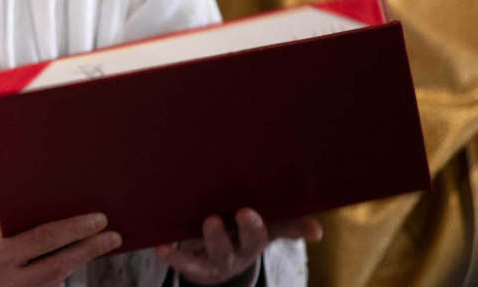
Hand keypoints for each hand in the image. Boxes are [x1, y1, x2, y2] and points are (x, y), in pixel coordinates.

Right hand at [0, 213, 119, 286]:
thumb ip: (9, 224)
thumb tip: (43, 215)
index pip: (46, 240)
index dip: (76, 229)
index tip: (99, 220)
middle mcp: (9, 281)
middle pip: (61, 265)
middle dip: (90, 250)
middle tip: (113, 237)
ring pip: (55, 281)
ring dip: (74, 262)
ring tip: (95, 245)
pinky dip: (54, 276)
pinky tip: (64, 261)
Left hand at [155, 209, 321, 285]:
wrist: (212, 263)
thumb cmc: (239, 233)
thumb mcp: (264, 227)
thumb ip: (288, 224)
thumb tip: (316, 232)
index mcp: (256, 238)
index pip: (270, 231)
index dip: (278, 226)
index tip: (277, 216)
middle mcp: (239, 250)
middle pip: (247, 243)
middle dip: (248, 229)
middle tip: (245, 212)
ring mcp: (216, 259)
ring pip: (218, 251)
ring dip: (215, 238)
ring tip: (211, 222)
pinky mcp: (194, 265)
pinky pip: (185, 262)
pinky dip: (173, 256)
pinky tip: (162, 247)